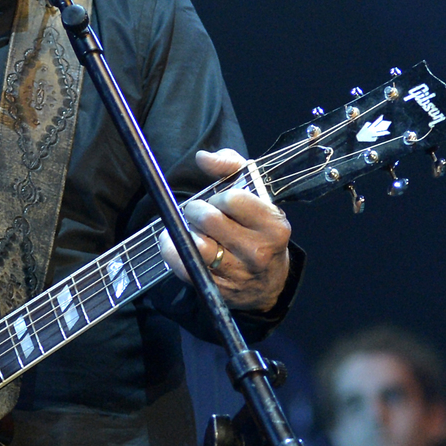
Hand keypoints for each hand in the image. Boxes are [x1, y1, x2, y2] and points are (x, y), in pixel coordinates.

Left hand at [159, 149, 291, 313]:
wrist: (267, 282)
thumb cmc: (257, 229)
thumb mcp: (256, 194)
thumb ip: (230, 167)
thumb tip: (202, 157)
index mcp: (273, 225)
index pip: (232, 199)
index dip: (219, 197)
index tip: (220, 203)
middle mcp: (258, 251)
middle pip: (209, 219)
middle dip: (196, 211)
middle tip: (199, 213)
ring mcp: (237, 273)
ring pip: (195, 244)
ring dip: (186, 231)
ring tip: (193, 230)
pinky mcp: (217, 288)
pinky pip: (182, 264)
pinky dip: (172, 249)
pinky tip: (178, 242)